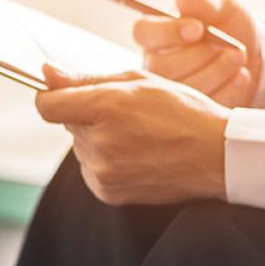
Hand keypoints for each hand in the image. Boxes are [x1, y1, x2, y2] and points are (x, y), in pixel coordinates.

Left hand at [36, 67, 230, 205]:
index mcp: (106, 108)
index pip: (46, 105)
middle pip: (67, 124)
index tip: (65, 94)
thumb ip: (86, 79)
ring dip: (97, 139)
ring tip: (137, 136)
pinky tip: (136, 155)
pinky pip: (91, 169)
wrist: (218, 156)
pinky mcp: (107, 192)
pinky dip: (106, 161)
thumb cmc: (183, 111)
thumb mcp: (139, 81)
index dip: (53, 96)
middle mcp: (100, 143)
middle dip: (87, 116)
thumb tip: (46, 73)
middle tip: (126, 114)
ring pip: (80, 146)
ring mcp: (103, 171)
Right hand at [133, 0, 262, 107]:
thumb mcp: (223, 5)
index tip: (197, 29)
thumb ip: (205, 1)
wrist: (256, 52)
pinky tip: (241, 77)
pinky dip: (229, 90)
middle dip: (202, 55)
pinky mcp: (193, 111)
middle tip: (231, 46)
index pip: (142, 32)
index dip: (167, 32)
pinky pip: (205, 105)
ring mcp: (172, 91)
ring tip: (239, 57)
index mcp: (156, 35)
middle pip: (163, 66)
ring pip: (184, 89)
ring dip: (218, 71)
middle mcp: (156, 64)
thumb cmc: (229, 24)